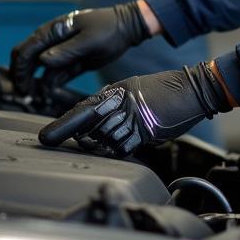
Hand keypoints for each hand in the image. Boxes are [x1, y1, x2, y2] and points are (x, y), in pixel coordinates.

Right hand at [9, 2, 149, 95]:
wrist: (126, 28)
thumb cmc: (108, 28)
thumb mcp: (88, 40)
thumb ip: (66, 51)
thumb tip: (42, 61)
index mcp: (53, 31)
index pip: (27, 49)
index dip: (20, 69)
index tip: (22, 86)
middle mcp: (53, 41)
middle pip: (28, 59)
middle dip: (23, 77)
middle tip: (25, 94)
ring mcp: (61, 52)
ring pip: (40, 70)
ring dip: (36, 83)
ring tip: (38, 96)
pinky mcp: (71, 61)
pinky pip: (55, 74)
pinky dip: (50, 83)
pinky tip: (49, 91)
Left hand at [38, 62, 232, 156]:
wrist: (193, 89)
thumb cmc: (166, 91)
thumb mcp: (135, 90)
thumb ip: (116, 104)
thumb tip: (97, 124)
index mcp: (116, 91)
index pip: (82, 109)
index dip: (62, 125)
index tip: (46, 137)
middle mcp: (120, 103)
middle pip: (88, 127)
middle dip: (78, 138)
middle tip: (72, 142)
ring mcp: (132, 117)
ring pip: (104, 139)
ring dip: (102, 145)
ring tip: (110, 139)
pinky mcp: (145, 130)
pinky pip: (123, 147)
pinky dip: (120, 150)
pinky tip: (125, 144)